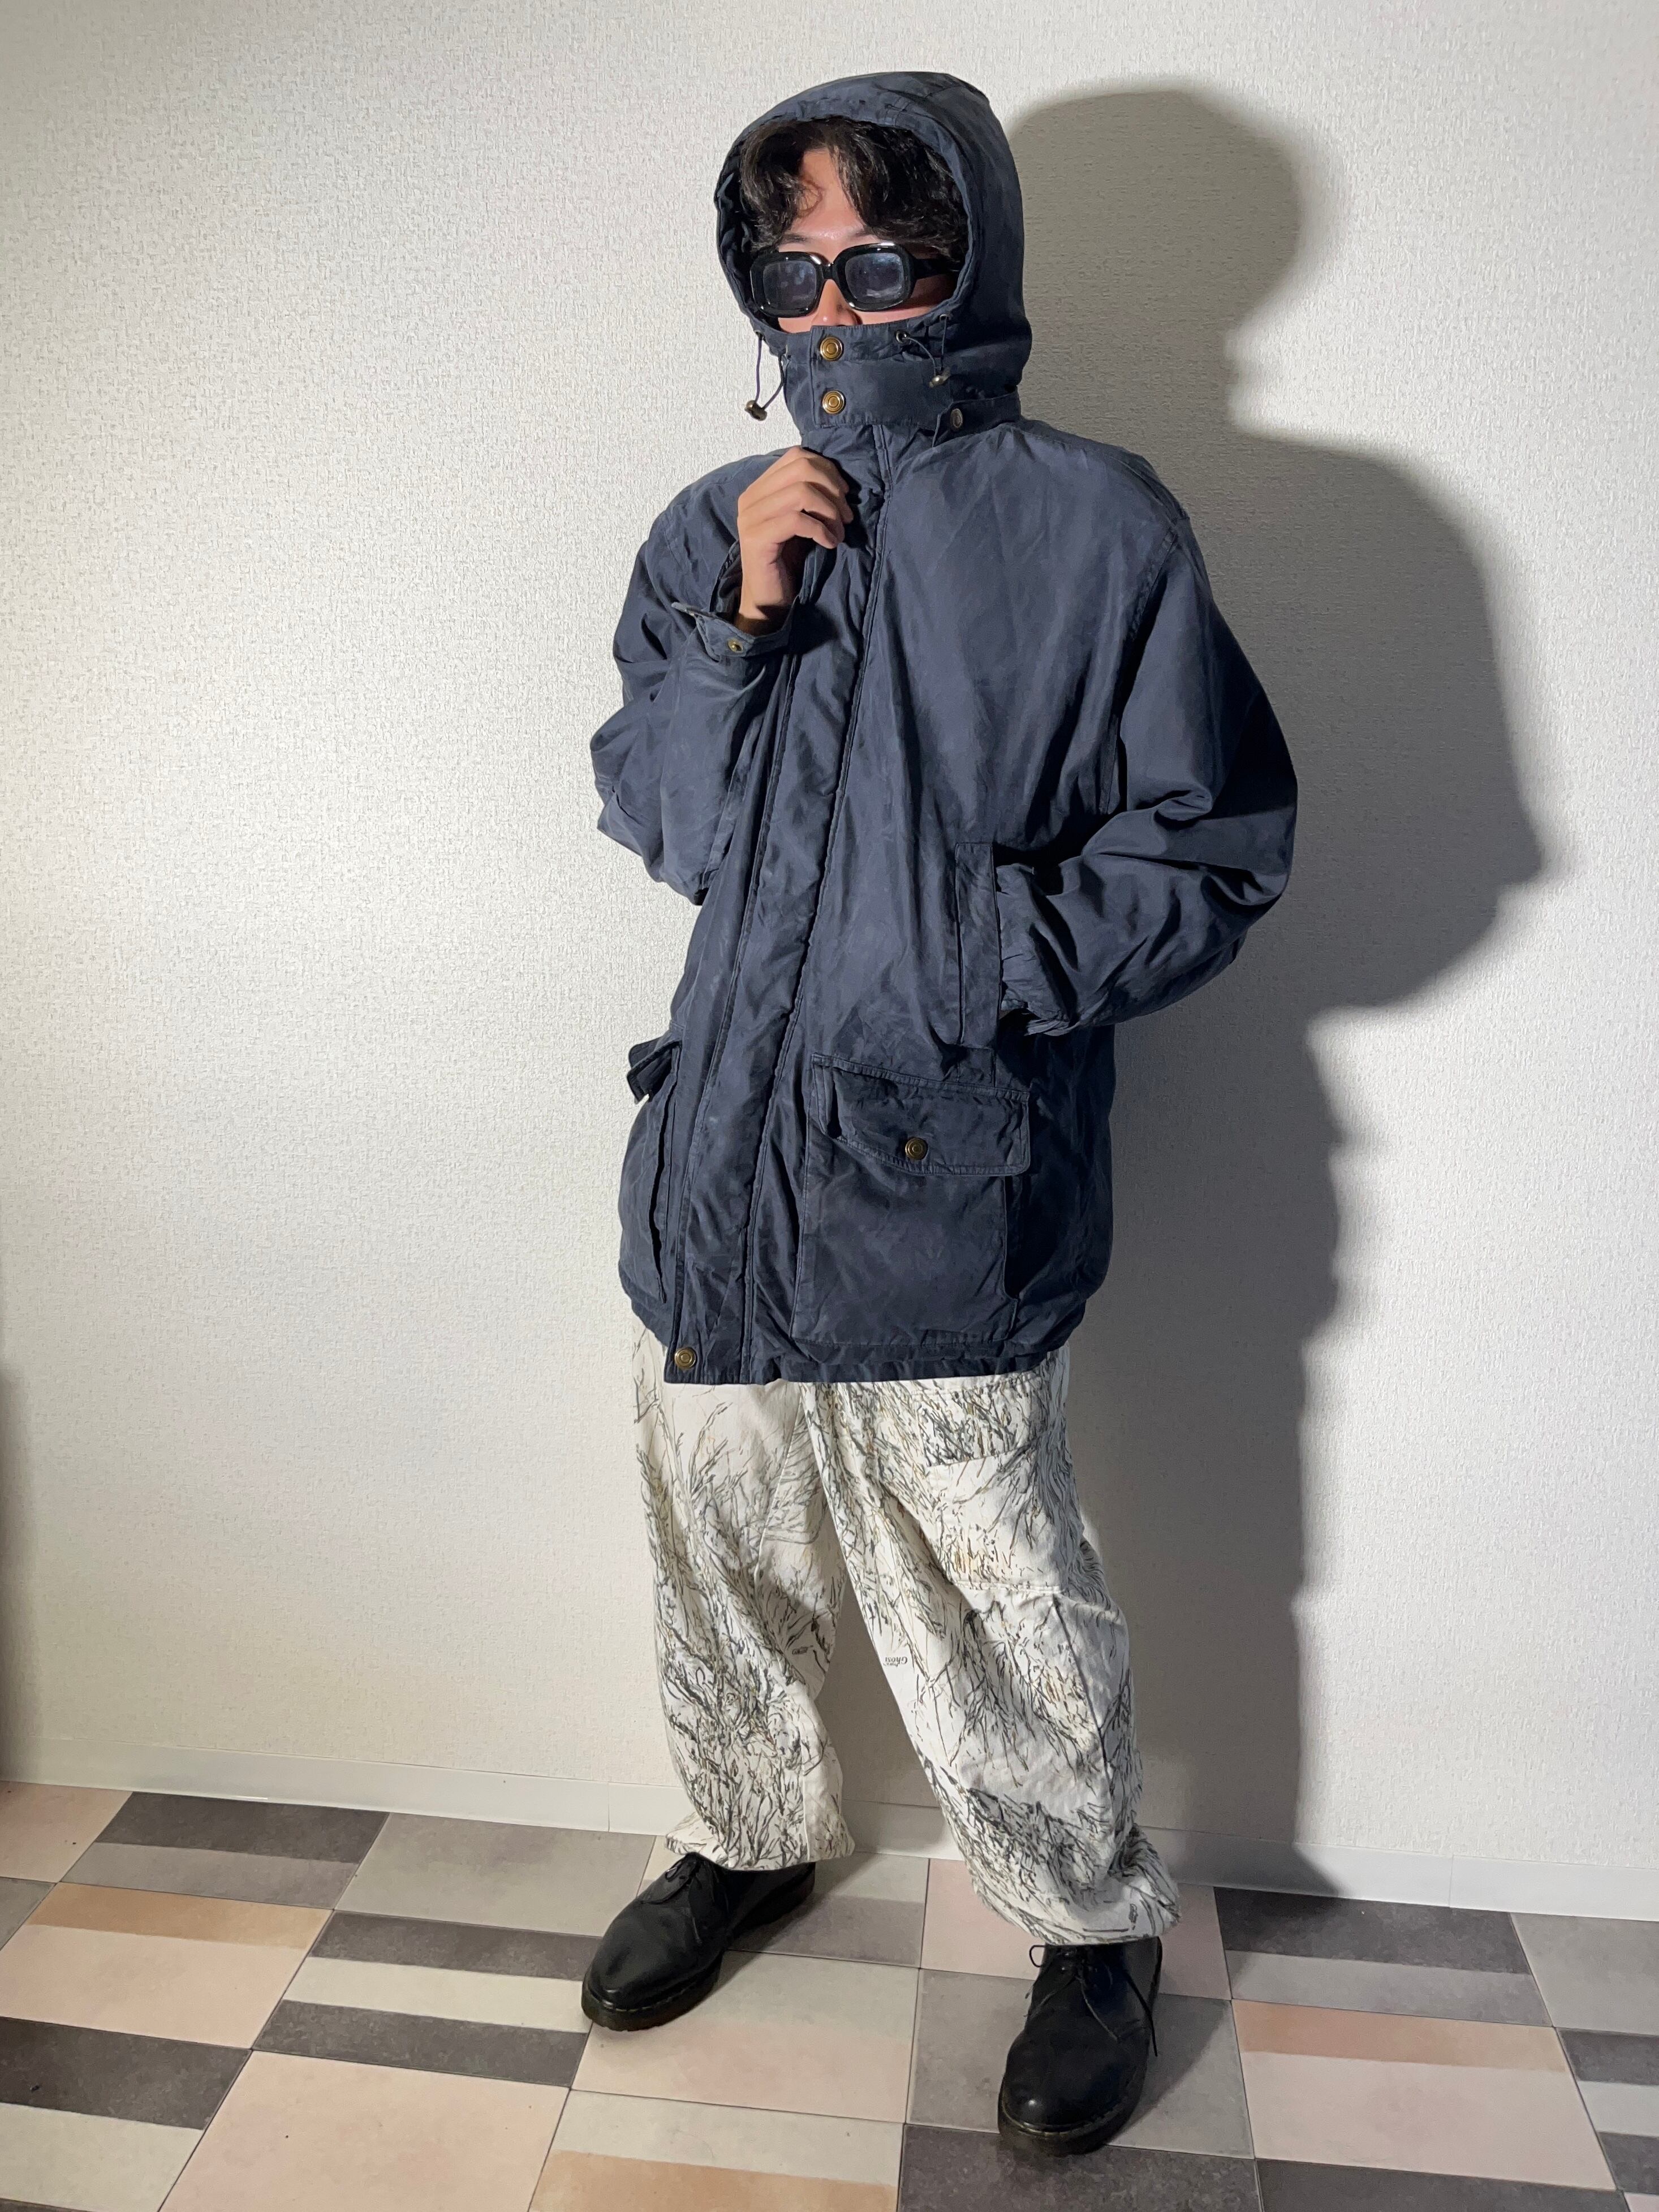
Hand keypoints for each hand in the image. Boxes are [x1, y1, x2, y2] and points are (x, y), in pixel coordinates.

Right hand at [732, 448, 853, 633]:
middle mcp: (751, 497)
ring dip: (829, 511)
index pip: (797, 456)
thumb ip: (810, 496)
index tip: (844, 495)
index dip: (828, 470)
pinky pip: (797, 521)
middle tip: (845, 516)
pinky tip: (830, 544)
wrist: (769, 600)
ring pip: (801, 492)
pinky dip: (821, 530)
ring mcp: (751, 517)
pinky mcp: (757, 538)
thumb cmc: (789, 561)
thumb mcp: (802, 520)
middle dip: (832, 489)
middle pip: (801, 469)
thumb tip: (842, 481)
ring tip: (838, 532)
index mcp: (760, 488)